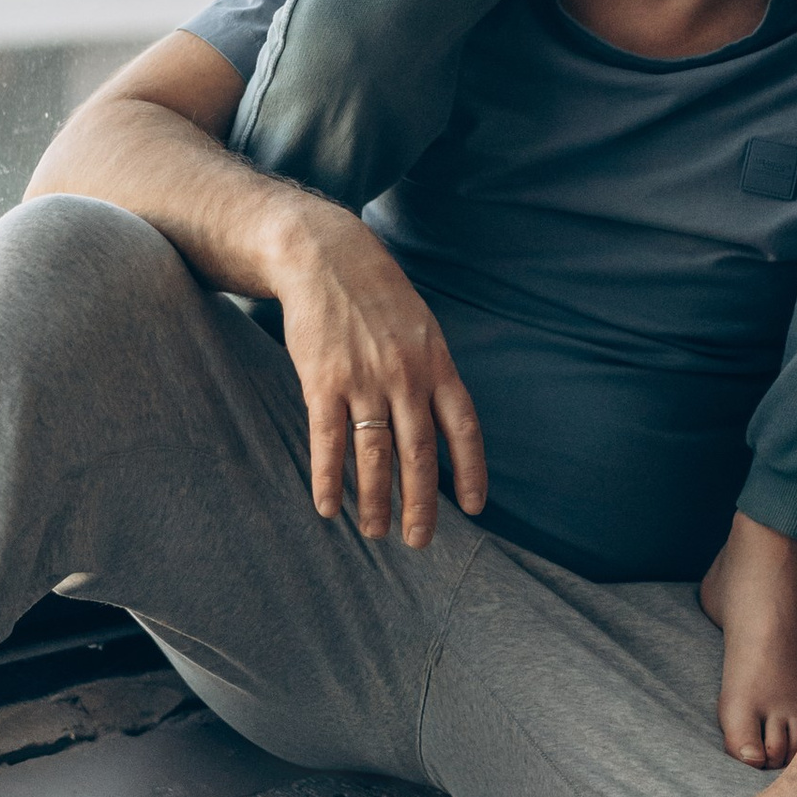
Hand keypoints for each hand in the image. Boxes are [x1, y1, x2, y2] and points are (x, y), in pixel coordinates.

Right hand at [260, 196, 486, 548]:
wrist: (326, 256)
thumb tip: (441, 418)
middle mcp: (406, 377)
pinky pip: (328, 441)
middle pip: (419, 455)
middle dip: (422, 505)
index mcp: (436, 364)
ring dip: (376, 500)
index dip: (470, 470)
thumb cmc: (376, 295)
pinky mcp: (322, 381)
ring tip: (376, 532)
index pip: (462, 428)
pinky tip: (328, 506)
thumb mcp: (421, 326)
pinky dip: (329, 478)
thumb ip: (431, 372)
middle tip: (419, 541)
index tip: (474, 508)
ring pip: (375, 456)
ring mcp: (364, 380)